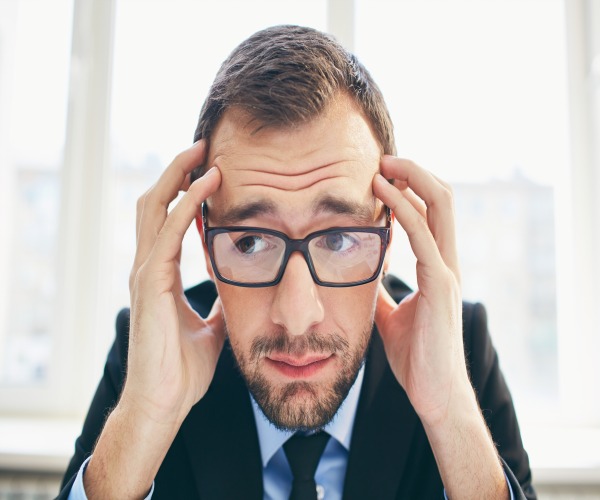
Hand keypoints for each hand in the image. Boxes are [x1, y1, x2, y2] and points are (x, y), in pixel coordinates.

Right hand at [123, 140, 224, 426]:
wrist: (164, 403)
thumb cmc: (181, 370)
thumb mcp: (211, 326)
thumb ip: (221, 304)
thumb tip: (238, 292)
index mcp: (161, 274)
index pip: (167, 220)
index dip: (183, 192)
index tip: (208, 171)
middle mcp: (149, 266)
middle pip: (155, 202)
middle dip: (176, 172)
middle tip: (203, 147)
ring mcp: (146, 272)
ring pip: (155, 207)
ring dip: (179, 177)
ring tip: (203, 153)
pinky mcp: (151, 282)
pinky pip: (169, 231)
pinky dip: (186, 204)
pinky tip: (206, 185)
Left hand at [372, 156, 469, 425]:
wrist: (432, 392)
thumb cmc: (414, 356)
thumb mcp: (391, 313)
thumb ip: (384, 290)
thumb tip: (364, 274)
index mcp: (438, 266)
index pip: (433, 212)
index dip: (413, 186)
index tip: (382, 173)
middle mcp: (447, 262)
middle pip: (443, 198)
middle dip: (415, 171)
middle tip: (382, 158)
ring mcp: (447, 271)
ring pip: (440, 205)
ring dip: (411, 178)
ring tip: (382, 164)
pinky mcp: (441, 285)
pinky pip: (422, 235)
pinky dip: (404, 208)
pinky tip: (382, 194)